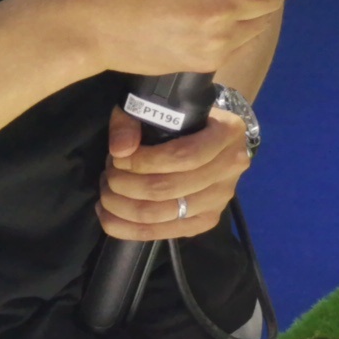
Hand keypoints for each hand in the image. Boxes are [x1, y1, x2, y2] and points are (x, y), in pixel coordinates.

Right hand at [61, 0, 293, 78]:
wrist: (88, 19)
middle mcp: (224, 8)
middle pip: (272, 5)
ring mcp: (216, 40)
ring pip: (256, 28)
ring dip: (247, 15)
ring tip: (217, 1)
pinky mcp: (204, 62)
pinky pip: (235, 46)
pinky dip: (228, 34)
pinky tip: (202, 21)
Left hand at [99, 104, 247, 241]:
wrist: (208, 135)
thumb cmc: (181, 117)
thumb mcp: (156, 105)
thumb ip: (132, 120)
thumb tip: (120, 149)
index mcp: (227, 133)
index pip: (183, 156)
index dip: (143, 161)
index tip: (117, 157)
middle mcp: (231, 168)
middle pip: (169, 188)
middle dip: (125, 183)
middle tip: (108, 174)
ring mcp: (221, 199)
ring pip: (162, 214)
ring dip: (122, 205)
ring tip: (107, 191)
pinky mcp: (206, 221)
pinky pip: (162, 233)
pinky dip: (127, 228)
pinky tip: (109, 215)